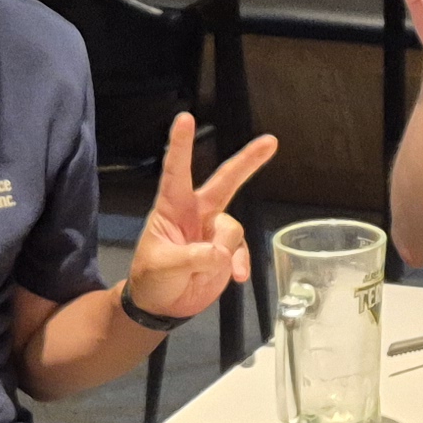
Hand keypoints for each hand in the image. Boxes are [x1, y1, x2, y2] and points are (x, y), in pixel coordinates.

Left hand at [125, 111, 276, 322]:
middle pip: (226, 181)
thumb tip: (220, 253)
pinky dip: (240, 263)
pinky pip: (241, 250)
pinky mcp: (227, 251)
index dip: (181, 145)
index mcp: (172, 207)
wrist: (162, 305)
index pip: (176, 171)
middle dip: (248, 161)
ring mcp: (214, 231)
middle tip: (271, 141)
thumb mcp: (163, 267)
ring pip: (233, 227)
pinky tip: (235, 278)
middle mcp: (197, 213)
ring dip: (227, 249)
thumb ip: (192, 258)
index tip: (185, 118)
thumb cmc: (152, 278)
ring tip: (211, 270)